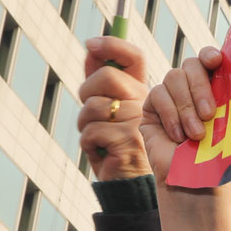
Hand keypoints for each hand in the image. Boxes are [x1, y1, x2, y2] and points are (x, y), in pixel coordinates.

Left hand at [78, 37, 152, 180]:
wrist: (129, 186)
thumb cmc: (114, 149)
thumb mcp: (107, 112)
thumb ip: (100, 81)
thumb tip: (91, 49)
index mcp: (141, 93)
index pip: (134, 58)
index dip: (113, 45)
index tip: (92, 43)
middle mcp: (144, 103)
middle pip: (106, 77)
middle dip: (87, 94)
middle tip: (92, 116)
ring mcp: (138, 122)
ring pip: (93, 107)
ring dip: (85, 126)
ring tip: (98, 140)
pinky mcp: (128, 142)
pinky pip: (91, 131)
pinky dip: (88, 145)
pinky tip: (102, 153)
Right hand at [139, 45, 224, 183]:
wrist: (194, 184)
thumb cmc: (216, 160)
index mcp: (214, 87)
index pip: (210, 60)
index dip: (210, 55)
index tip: (216, 61)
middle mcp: (191, 87)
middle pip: (191, 65)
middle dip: (200, 88)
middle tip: (210, 114)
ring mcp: (170, 96)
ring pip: (173, 77)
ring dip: (186, 107)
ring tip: (196, 135)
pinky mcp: (152, 108)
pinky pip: (158, 94)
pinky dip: (170, 114)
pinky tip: (178, 136)